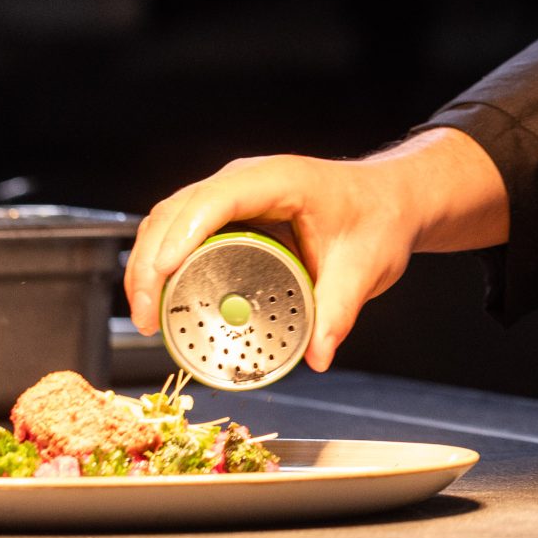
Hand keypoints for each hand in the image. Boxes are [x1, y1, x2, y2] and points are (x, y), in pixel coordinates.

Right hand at [122, 128, 507, 371]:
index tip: (163, 273)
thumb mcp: (365, 267)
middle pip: (177, 210)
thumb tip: (317, 357)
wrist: (390, 199)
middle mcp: (247, 180)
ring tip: (146, 315)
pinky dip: (161, 260)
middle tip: (146, 317)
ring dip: (148, 263)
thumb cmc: (379, 217)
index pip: (216, 199)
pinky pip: (181, 229)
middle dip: (150, 262)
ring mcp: (233, 193)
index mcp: (279, 180)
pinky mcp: (229, 212)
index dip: (182, 234)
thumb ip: (339, 311)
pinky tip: (160, 298)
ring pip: (169, 218)